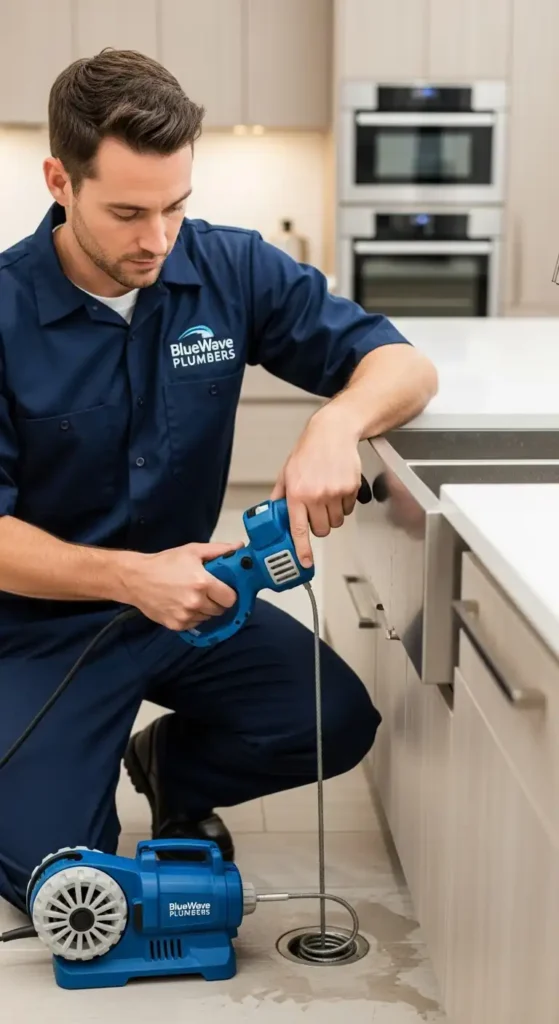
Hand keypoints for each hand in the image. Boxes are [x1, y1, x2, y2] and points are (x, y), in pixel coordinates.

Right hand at [121, 541, 243, 630]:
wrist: (136, 579)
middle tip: (207, 591)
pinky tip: (183, 605)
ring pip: (208, 618)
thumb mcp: (192, 551)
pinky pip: (194, 624)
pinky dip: (193, 617)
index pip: (231, 599)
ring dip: (205, 610)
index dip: (229, 594)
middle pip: (220, 610)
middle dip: (217, 601)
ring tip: (193, 597)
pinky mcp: (176, 625)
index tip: (223, 588)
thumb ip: (219, 550)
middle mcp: (196, 602)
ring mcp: (185, 616)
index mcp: (203, 583)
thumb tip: (240, 547)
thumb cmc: (165, 562)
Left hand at [271, 407, 361, 566]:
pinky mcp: (351, 489)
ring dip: (332, 515)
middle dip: (319, 525)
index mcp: (297, 493)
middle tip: (316, 511)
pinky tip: (337, 488)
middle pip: (321, 530)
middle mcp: (316, 495)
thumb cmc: (310, 450)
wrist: (333, 433)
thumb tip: (273, 512)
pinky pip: (349, 509)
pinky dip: (344, 504)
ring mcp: (335, 493)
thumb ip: (280, 495)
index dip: (302, 549)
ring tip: (327, 496)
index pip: (298, 529)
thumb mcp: (287, 472)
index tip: (304, 562)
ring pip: (337, 522)